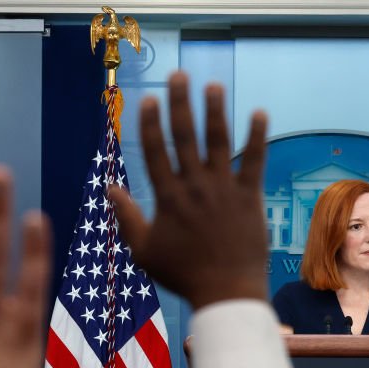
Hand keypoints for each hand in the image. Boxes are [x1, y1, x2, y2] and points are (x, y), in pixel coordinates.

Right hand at [110, 72, 268, 309]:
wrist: (226, 291)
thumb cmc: (183, 275)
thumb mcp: (145, 250)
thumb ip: (127, 217)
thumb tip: (110, 189)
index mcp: (168, 197)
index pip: (156, 151)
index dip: (152, 123)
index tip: (150, 99)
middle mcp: (194, 186)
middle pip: (185, 136)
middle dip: (180, 103)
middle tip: (178, 76)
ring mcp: (223, 189)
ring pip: (218, 141)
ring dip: (215, 110)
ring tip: (212, 86)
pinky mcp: (249, 196)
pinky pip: (254, 160)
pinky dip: (256, 136)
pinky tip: (258, 112)